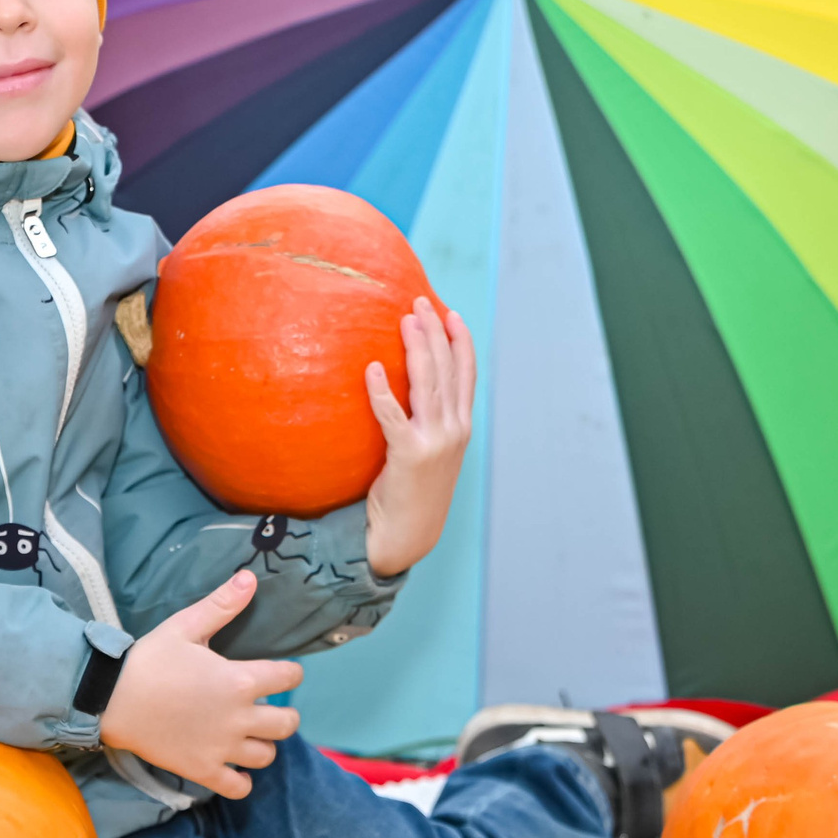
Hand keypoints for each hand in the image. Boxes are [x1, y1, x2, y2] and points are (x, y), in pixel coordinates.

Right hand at [98, 570, 302, 798]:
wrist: (110, 698)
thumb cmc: (149, 659)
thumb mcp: (185, 626)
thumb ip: (222, 605)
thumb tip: (250, 577)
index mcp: (240, 680)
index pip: (289, 677)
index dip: (290, 672)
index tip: (281, 672)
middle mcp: (239, 717)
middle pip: (288, 724)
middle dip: (285, 714)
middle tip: (268, 707)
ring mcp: (222, 748)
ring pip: (266, 756)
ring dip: (263, 745)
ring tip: (249, 735)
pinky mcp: (202, 770)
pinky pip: (238, 788)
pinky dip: (241, 781)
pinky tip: (232, 767)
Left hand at [363, 297, 475, 578]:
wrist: (408, 535)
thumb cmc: (413, 492)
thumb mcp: (431, 452)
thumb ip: (428, 422)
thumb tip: (410, 389)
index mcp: (462, 428)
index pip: (466, 374)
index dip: (460, 341)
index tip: (449, 313)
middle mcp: (454, 430)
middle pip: (447, 369)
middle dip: (435, 332)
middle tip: (419, 302)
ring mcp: (435, 442)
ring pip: (427, 383)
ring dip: (416, 347)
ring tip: (404, 319)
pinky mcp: (409, 455)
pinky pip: (393, 415)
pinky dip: (382, 390)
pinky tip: (372, 369)